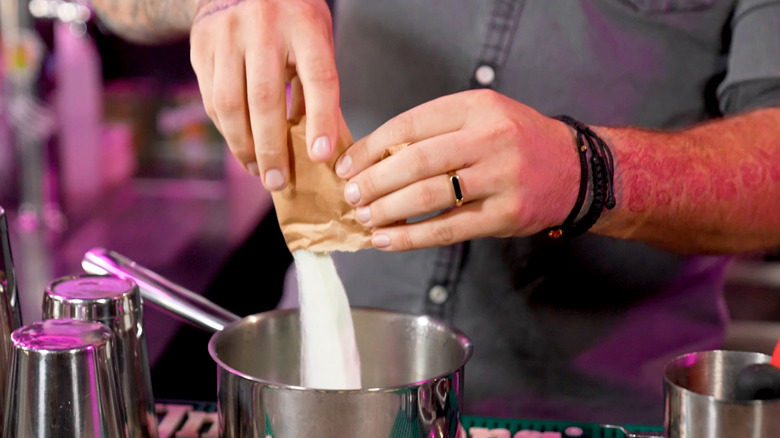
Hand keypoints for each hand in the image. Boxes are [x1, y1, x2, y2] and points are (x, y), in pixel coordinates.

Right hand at [189, 0, 338, 189]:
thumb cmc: (290, 19)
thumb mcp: (315, 38)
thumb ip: (315, 85)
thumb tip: (317, 146)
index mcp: (304, 24)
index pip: (318, 79)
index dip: (321, 121)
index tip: (321, 157)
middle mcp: (263, 26)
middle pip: (265, 99)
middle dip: (271, 148)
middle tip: (278, 181)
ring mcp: (226, 34)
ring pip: (230, 104)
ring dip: (243, 146)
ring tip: (258, 170)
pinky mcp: (201, 45)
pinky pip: (211, 99)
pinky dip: (226, 130)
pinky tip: (241, 146)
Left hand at [335, 89, 581, 250]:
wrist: (576, 169)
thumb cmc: (517, 142)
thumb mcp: (482, 117)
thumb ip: (437, 132)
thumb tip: (377, 159)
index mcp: (477, 107)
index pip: (409, 125)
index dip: (371, 147)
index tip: (347, 165)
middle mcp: (490, 137)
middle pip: (415, 161)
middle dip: (374, 181)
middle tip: (351, 195)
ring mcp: (501, 177)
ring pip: (429, 196)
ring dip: (388, 210)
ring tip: (364, 217)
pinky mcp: (506, 214)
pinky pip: (448, 229)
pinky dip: (411, 237)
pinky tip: (387, 240)